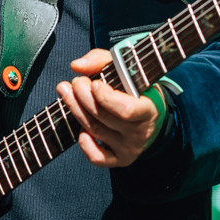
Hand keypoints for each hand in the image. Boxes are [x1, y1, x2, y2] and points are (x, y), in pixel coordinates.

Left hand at [58, 49, 160, 167]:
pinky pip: (98, 158)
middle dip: (83, 97)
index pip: (126, 109)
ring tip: (66, 92)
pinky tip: (81, 128)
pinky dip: (85, 144)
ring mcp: (129, 147)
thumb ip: (101, 60)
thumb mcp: (125, 68)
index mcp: (148, 109)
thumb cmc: (137, 89)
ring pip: (95, 131)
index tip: (93, 82)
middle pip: (103, 117)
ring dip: (75, 110)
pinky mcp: (119, 159)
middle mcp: (139, 131)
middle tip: (76, 82)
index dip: (105, 98)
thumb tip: (76, 65)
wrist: (153, 115)